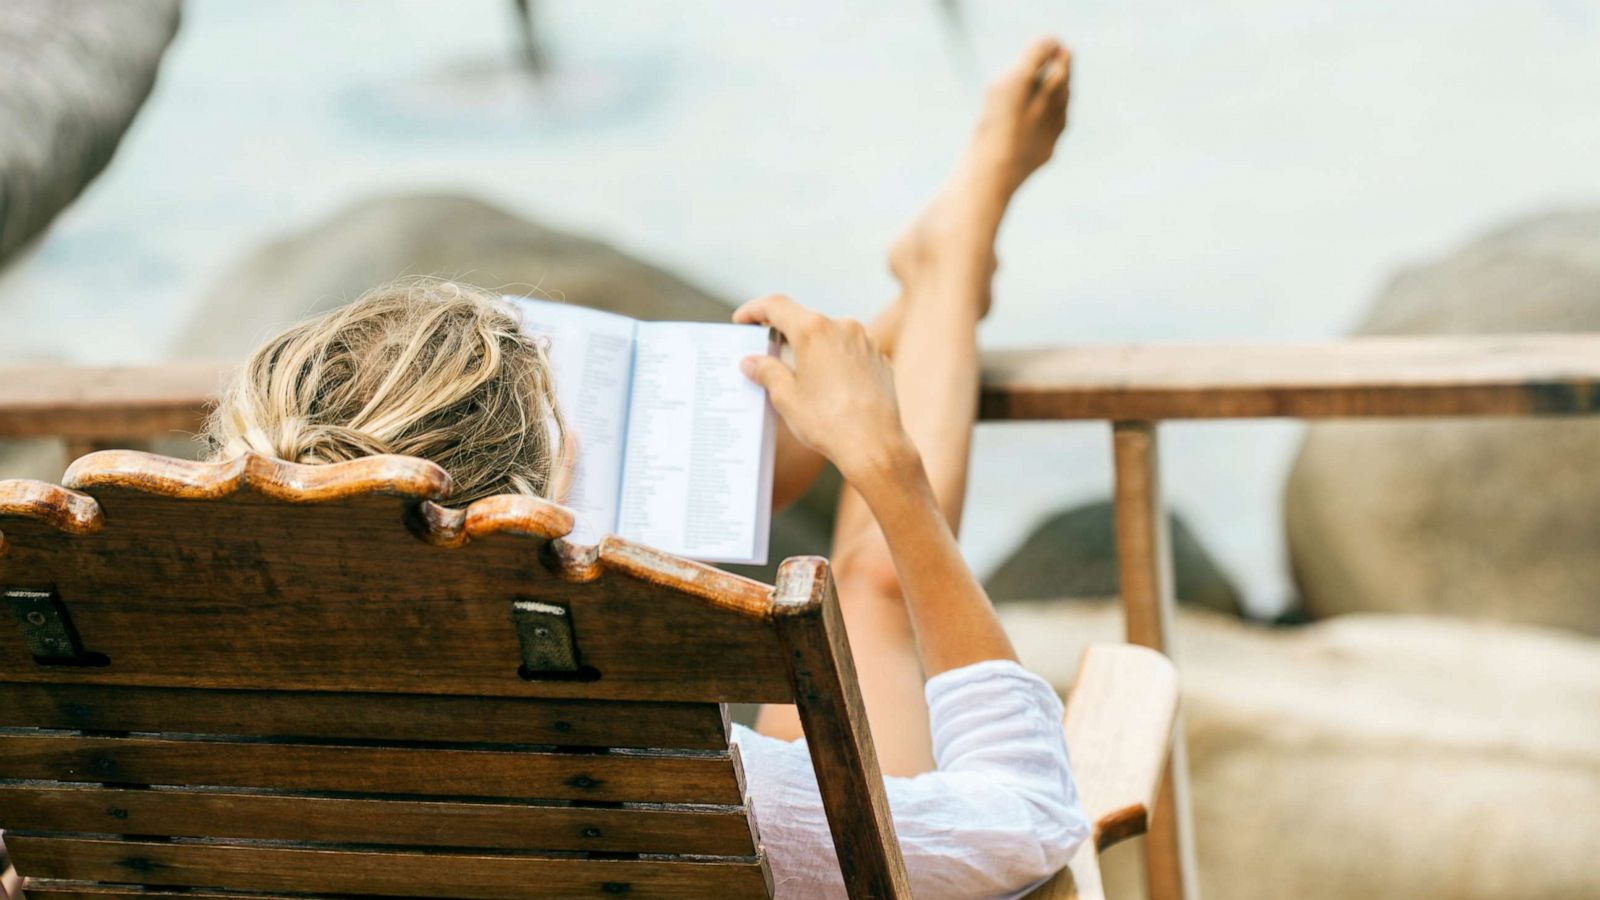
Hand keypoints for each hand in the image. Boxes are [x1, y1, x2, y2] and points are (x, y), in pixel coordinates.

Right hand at [734, 294, 911, 479]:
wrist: (875, 446)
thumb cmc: (829, 422)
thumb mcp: (786, 397)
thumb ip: (766, 372)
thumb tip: (752, 362)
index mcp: (814, 330)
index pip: (776, 306)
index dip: (754, 310)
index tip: (742, 320)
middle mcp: (842, 326)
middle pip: (804, 320)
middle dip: (783, 334)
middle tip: (766, 353)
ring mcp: (864, 341)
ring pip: (828, 335)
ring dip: (810, 348)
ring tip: (798, 375)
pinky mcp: (878, 358)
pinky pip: (849, 351)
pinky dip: (833, 360)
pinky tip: (826, 385)